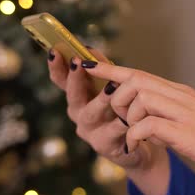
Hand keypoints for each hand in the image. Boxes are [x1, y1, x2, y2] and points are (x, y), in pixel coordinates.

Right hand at [46, 48, 165, 171]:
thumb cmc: (123, 108)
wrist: (139, 141)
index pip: (61, 79)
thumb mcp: (111, 85)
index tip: (54, 51)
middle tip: (78, 63)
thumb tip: (88, 49)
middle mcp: (78, 113)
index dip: (56, 66)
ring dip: (100, 100)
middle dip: (75, 79)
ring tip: (111, 88)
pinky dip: (120, 122)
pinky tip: (128, 116)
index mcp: (78, 95)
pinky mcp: (102, 145)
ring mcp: (88, 130)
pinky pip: (111, 131)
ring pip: (90, 114)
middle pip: (72, 96)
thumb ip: (101, 68)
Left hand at [81, 60, 194, 190]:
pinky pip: (148, 126)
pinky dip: (136, 135)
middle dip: (115, 94)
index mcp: (181, 93)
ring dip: (128, 118)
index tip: (89, 66)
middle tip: (116, 115)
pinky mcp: (187, 133)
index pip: (140, 74)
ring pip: (139, 98)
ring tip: (136, 135)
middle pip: (135, 79)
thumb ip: (171, 115)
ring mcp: (185, 113)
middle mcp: (181, 97)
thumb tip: (147, 121)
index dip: (112, 70)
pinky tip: (141, 146)